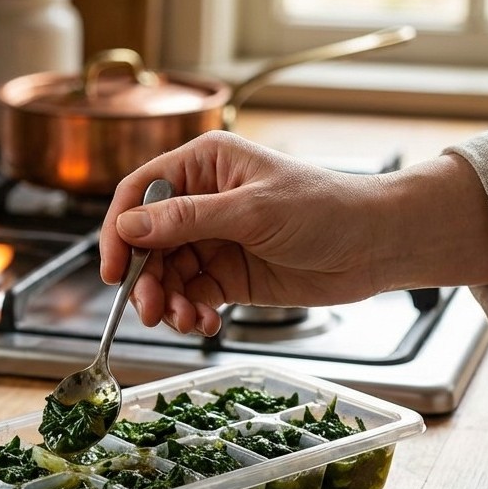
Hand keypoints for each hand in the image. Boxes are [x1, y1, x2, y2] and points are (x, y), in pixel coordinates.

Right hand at [101, 131, 385, 334]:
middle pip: (147, 242)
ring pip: (167, 275)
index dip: (118, 231)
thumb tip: (129, 227)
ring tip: (184, 321)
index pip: (140, 193)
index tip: (112, 269)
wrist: (374, 245)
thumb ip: (187, 220)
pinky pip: (193, 296)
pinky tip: (206, 323)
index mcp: (204, 165)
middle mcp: (202, 200)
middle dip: (145, 279)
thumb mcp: (252, 211)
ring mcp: (214, 239)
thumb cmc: (325, 208)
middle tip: (150, 311)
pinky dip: (192, 313)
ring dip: (168, 302)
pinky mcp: (229, 274)